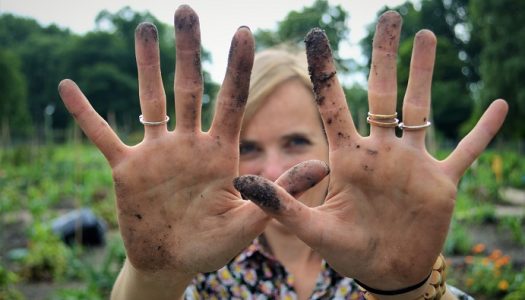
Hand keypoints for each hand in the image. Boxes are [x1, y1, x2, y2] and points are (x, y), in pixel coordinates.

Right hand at [59, 6, 267, 276]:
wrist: (172, 263)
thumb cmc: (212, 246)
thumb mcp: (248, 222)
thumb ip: (278, 193)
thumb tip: (322, 165)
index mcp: (219, 154)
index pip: (231, 103)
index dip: (237, 68)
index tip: (244, 31)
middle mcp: (188, 145)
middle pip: (189, 89)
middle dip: (189, 51)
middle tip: (187, 11)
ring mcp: (157, 154)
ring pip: (150, 101)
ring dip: (146, 66)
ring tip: (144, 28)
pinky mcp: (127, 168)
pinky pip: (103, 136)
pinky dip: (86, 115)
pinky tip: (69, 88)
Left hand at [234, 11, 507, 289]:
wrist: (386, 271)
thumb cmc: (348, 251)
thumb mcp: (312, 229)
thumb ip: (282, 205)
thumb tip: (244, 182)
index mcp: (348, 158)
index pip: (332, 104)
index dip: (324, 71)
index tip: (316, 34)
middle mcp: (380, 151)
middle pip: (382, 93)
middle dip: (385, 56)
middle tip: (389, 17)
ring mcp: (413, 163)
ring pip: (420, 109)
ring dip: (425, 75)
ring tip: (426, 37)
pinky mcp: (441, 182)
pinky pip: (467, 151)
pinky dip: (483, 132)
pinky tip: (499, 106)